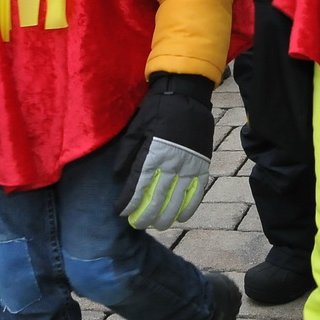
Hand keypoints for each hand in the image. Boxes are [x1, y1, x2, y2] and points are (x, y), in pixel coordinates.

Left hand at [113, 73, 213, 230]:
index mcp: (152, 153)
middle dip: (145, 215)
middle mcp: (171, 163)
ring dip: (166, 215)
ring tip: (157, 226)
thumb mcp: (137, 126)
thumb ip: (128, 151)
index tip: (121, 212)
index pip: (138, 186)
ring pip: (176, 199)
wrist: (188, 93)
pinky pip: (197, 191)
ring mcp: (189, 165)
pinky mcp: (202, 164)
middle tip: (138, 225)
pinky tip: (182, 217)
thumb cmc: (159, 108)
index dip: (129, 202)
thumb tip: (117, 174)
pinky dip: (190, 206)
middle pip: (157, 198)